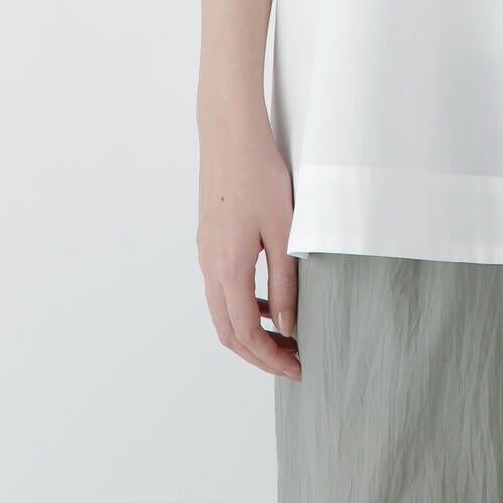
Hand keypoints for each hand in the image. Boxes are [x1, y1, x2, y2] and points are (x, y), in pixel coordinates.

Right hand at [196, 109, 301, 380]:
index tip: (297, 369)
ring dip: (250, 332)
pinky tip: (270, 300)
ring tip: (285, 336)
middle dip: (259, 355)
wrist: (230, 133)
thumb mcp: (284, 230)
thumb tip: (288, 325)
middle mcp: (209, 267)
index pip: (246, 334)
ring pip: (222, 312)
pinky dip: (243, 306)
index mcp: (228, 268)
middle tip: (292, 362)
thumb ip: (285, 282)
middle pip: (228, 332)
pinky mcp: (209, 241)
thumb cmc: (259, 174)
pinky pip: (222, 289)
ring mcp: (205, 254)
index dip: (271, 359)